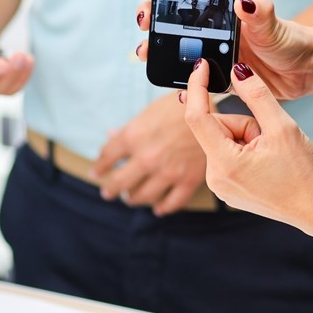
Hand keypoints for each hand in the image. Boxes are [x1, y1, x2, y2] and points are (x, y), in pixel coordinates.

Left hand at [92, 92, 206, 216]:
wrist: (215, 109)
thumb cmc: (182, 104)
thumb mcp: (151, 110)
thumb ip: (130, 127)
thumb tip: (112, 135)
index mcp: (134, 136)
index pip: (107, 156)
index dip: (100, 166)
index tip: (96, 172)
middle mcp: (147, 157)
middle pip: (120, 182)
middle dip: (111, 189)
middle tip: (108, 192)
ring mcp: (167, 172)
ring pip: (142, 196)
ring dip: (134, 199)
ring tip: (131, 198)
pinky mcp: (188, 181)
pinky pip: (172, 202)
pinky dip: (163, 207)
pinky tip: (159, 208)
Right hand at [134, 0, 312, 99]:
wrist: (304, 70)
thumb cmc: (290, 39)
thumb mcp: (273, 23)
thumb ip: (259, 11)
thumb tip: (243, 1)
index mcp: (222, 12)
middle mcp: (214, 31)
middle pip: (172, 22)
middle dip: (152, 20)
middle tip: (144, 23)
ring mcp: (215, 55)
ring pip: (178, 51)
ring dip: (159, 51)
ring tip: (147, 53)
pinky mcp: (220, 79)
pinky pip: (196, 82)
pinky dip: (185, 86)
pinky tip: (179, 91)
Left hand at [184, 59, 312, 230]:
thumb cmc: (302, 173)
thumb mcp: (282, 127)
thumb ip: (256, 95)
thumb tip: (238, 71)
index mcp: (224, 163)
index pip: (197, 116)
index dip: (198, 86)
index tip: (203, 66)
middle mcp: (215, 177)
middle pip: (216, 128)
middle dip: (242, 124)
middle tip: (268, 138)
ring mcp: (219, 185)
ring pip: (223, 140)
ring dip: (246, 137)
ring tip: (270, 154)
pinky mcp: (227, 187)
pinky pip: (227, 155)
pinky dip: (244, 150)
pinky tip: (265, 163)